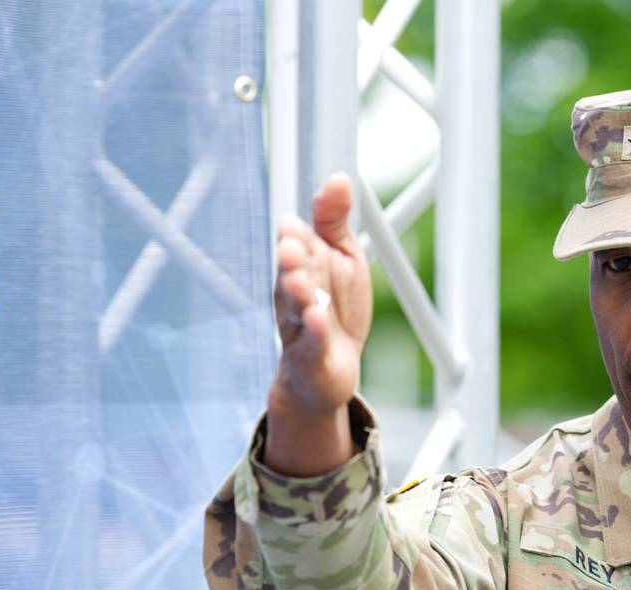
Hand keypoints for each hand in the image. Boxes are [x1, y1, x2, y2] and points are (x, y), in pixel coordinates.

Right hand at [270, 172, 372, 418]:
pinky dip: (314, 331)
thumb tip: (338, 177)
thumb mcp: (341, 257)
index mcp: (301, 264)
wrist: (328, 370)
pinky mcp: (310, 356)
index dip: (294, 236)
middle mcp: (293, 292)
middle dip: (290, 261)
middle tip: (291, 248)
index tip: (292, 226)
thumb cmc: (334, 307)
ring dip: (296, 294)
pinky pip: (311, 342)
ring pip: (294, 307)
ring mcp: (299, 325)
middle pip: (289, 273)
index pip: (295, 245)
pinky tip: (318, 319)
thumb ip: (334, 220)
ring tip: (301, 282)